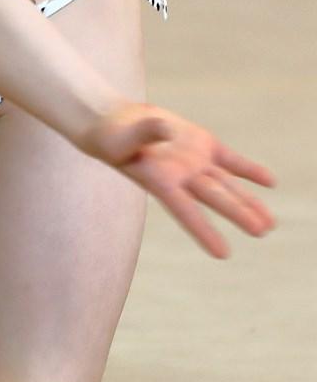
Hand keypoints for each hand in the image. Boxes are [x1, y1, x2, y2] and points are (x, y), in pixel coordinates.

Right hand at [84, 103, 275, 258]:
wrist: (116, 126)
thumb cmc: (112, 138)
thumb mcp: (122, 139)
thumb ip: (145, 133)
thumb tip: (167, 130)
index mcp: (160, 181)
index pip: (185, 210)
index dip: (203, 230)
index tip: (222, 254)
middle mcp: (182, 177)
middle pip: (215, 197)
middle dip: (238, 213)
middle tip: (261, 232)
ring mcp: (195, 162)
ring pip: (227, 184)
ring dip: (248, 201)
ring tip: (269, 224)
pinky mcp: (203, 145)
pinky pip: (230, 160)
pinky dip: (249, 170)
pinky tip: (269, 182)